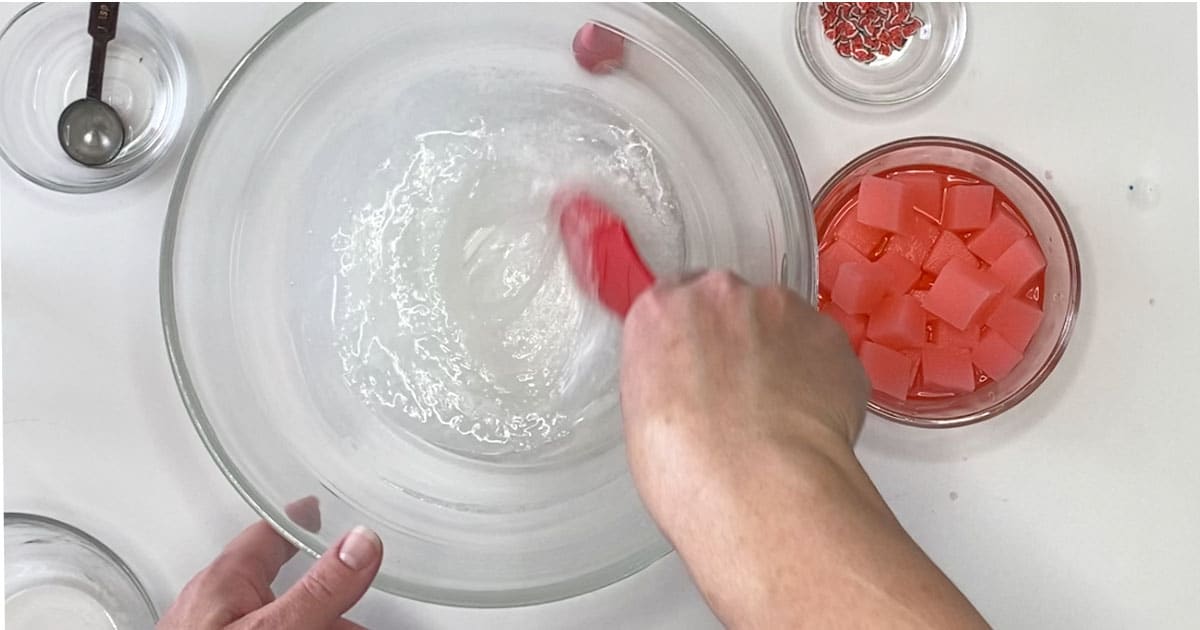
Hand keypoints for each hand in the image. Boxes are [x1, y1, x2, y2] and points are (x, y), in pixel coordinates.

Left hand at [159, 498, 382, 629]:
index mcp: (224, 584)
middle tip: (358, 618)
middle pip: (281, 591)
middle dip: (325, 605)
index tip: (314, 509)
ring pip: (274, 625)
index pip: (268, 534)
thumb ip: (319, 591)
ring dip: (313, 629)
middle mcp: (213, 609)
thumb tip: (360, 543)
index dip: (297, 520)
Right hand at [620, 271, 984, 628]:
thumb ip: (668, 374)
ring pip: (781, 323)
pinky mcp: (829, 333)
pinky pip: (822, 350)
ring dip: (780, 354)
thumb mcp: (641, 414)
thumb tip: (692, 384)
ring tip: (779, 413)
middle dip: (736, 338)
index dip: (691, 335)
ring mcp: (781, 309)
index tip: (699, 360)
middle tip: (739, 393)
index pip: (674, 301)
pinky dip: (818, 378)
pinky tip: (809, 420)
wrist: (756, 485)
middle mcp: (719, 294)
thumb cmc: (685, 466)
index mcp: (660, 311)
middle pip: (730, 304)